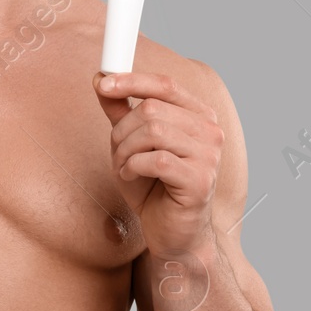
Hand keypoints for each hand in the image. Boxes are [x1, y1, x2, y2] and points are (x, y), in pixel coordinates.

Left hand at [94, 71, 222, 260]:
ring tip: (123, 167)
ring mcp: (209, 156)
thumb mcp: (131, 143)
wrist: (171, 231)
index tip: (101, 84)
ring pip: (153, 132)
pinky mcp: (200, 181)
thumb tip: (101, 79)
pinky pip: (156, 160)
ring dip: (125, 150)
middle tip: (117, 151)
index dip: (131, 80)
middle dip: (122, 130)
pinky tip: (131, 176)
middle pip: (152, 109)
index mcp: (198, 115)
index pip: (166, 84)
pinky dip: (133, 167)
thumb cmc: (153, 186)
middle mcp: (210, 131)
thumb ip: (121, 112)